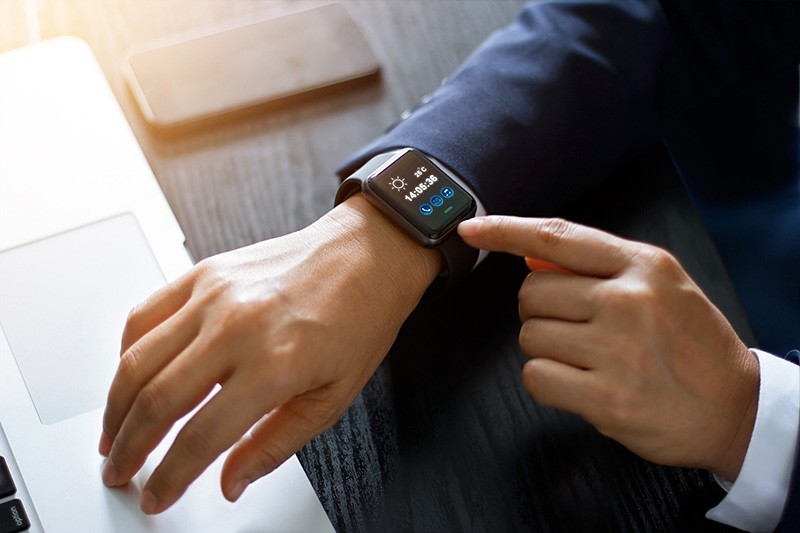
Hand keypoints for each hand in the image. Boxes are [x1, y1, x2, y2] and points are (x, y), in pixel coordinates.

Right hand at [100, 195, 440, 513]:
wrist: (368, 256)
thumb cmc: (359, 320)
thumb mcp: (332, 398)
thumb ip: (274, 445)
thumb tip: (231, 481)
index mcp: (275, 366)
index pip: (201, 438)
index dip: (169, 477)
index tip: (157, 494)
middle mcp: (238, 328)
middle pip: (156, 401)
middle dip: (128, 448)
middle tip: (119, 471)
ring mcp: (216, 295)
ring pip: (138, 359)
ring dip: (116, 406)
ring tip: (113, 433)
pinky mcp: (206, 272)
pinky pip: (146, 313)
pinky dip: (127, 350)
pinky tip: (131, 375)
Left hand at [458, 216, 758, 479]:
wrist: (735, 409)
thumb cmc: (693, 345)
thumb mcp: (661, 286)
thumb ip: (598, 269)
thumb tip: (530, 258)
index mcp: (643, 266)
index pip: (556, 237)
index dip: (506, 230)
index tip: (471, 228)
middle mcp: (628, 301)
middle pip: (531, 294)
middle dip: (542, 313)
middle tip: (578, 329)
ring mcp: (617, 350)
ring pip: (530, 336)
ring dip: (548, 350)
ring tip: (590, 360)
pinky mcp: (606, 398)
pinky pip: (536, 377)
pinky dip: (549, 382)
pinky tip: (582, 384)